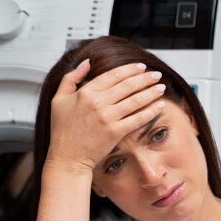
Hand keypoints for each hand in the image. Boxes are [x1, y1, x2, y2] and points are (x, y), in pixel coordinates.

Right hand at [46, 59, 165, 172]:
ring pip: (135, 100)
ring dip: (151, 92)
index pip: (113, 75)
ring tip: (161, 87)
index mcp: (85, 92)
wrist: (67, 157)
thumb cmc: (62, 131)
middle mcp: (97, 102)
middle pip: (128, 85)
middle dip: (145, 78)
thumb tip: (86, 63)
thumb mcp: (59, 99)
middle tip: (156, 75)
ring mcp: (107, 117)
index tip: (141, 67)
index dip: (130, 69)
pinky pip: (138, 118)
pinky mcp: (115, 132)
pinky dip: (151, 111)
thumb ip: (71, 78)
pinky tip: (159, 105)